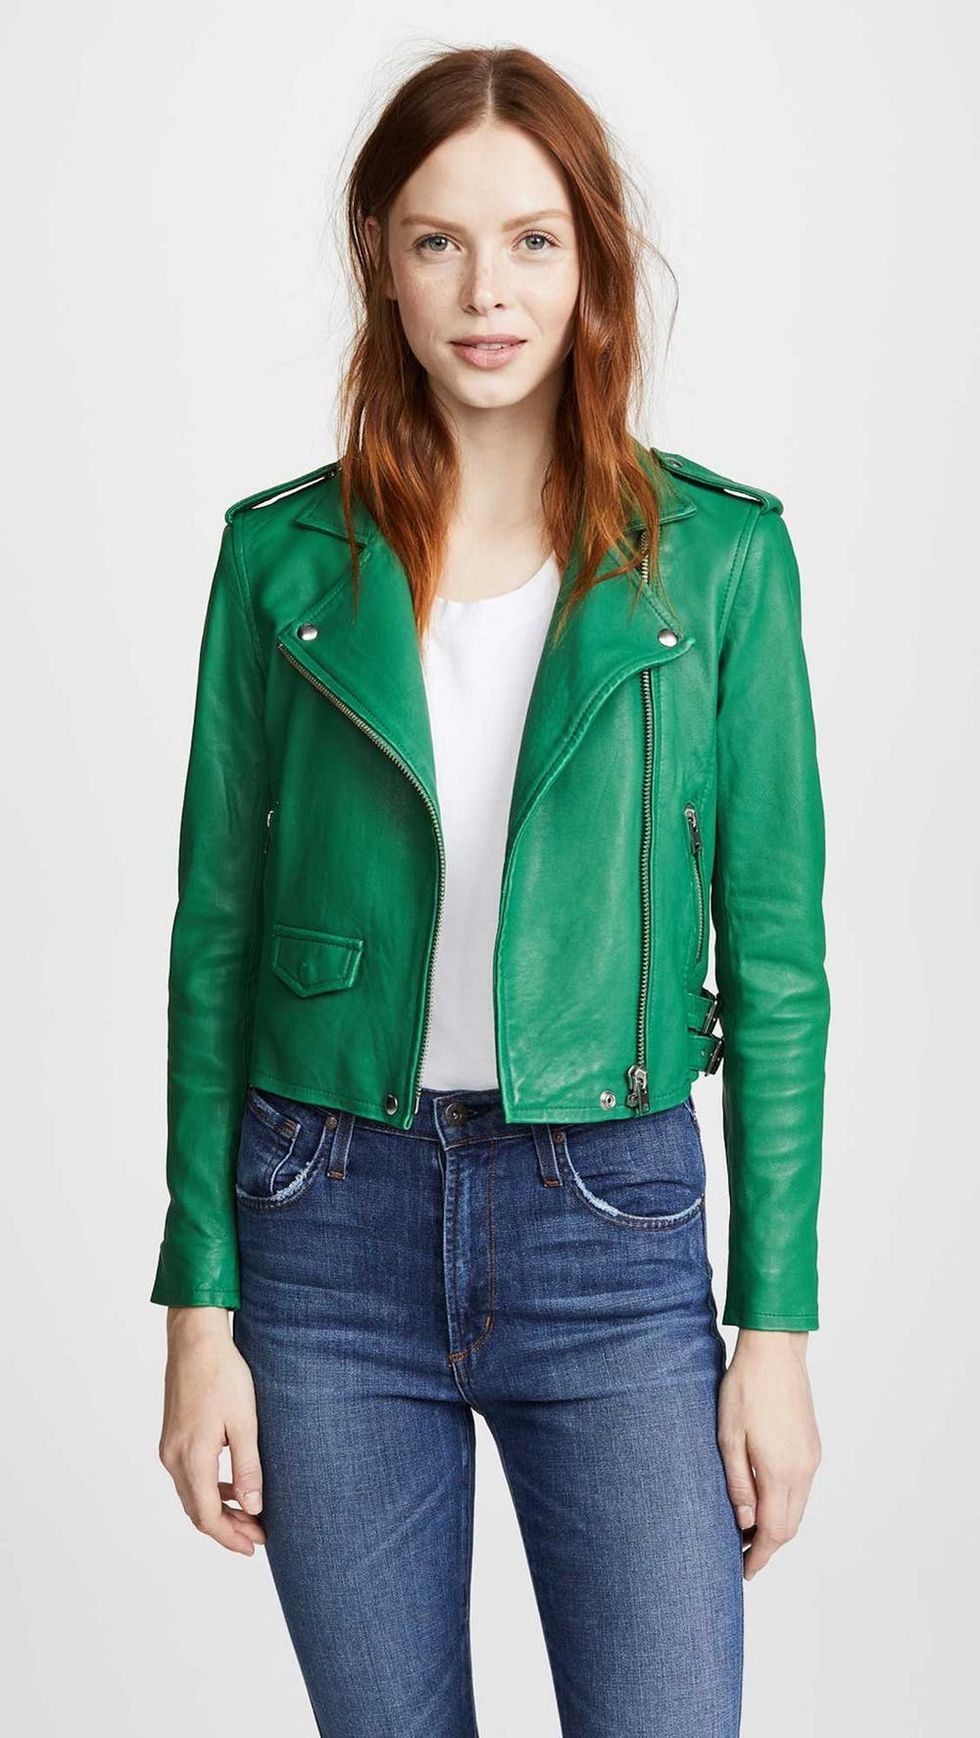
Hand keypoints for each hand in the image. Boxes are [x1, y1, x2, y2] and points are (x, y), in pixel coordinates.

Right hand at [158, 1307, 266, 1554]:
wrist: (195, 1340)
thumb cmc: (223, 1375)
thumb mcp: (245, 1421)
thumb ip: (247, 1467)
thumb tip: (253, 1508)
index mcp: (192, 1457)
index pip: (207, 1516)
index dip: (230, 1537)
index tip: (254, 1547)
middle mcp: (173, 1458)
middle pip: (197, 1511)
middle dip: (227, 1529)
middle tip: (258, 1537)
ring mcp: (169, 1447)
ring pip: (192, 1495)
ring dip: (219, 1510)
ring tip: (250, 1516)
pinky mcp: (172, 1436)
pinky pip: (189, 1476)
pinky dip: (210, 1490)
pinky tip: (232, 1487)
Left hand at [716, 1329, 821, 1579]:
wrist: (775, 1350)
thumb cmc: (745, 1388)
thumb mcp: (728, 1436)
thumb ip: (738, 1482)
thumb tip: (744, 1522)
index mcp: (781, 1471)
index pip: (774, 1531)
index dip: (760, 1556)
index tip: (745, 1571)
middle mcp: (803, 1470)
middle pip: (790, 1526)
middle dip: (768, 1547)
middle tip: (742, 1557)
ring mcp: (811, 1458)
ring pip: (797, 1508)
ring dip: (777, 1526)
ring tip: (748, 1532)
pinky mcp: (812, 1446)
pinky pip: (802, 1489)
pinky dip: (785, 1505)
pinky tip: (764, 1500)